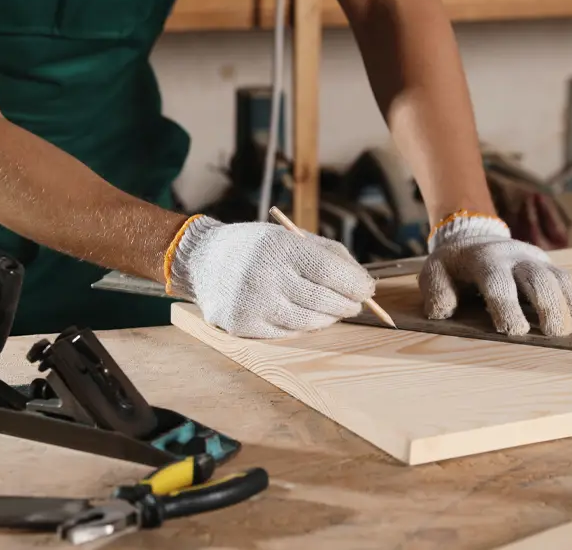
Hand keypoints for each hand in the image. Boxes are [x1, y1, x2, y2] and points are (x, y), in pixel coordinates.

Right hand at [167, 216, 374, 337]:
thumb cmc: (257, 247)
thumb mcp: (292, 237)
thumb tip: (365, 284)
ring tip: (333, 309)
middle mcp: (265, 276)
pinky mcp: (243, 326)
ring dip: (329, 318)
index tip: (367, 290)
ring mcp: (252, 304)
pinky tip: (305, 315)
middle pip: (323, 301)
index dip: (355, 285)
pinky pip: (288, 333)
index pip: (331, 272)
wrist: (204, 260)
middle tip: (355, 304)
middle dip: (347, 305)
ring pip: (309, 322)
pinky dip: (304, 326)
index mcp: (279, 247)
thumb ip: (331, 255)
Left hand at [418, 212, 571, 336]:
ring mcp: (538, 261)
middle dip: (549, 304)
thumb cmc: (454, 264)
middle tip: (554, 333)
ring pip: (563, 278)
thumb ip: (435, 290)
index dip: (507, 305)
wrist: (475, 236)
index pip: (497, 281)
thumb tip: (441, 312)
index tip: (516, 330)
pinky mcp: (553, 268)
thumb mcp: (434, 271)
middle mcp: (516, 258)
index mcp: (484, 260)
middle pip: (539, 278)